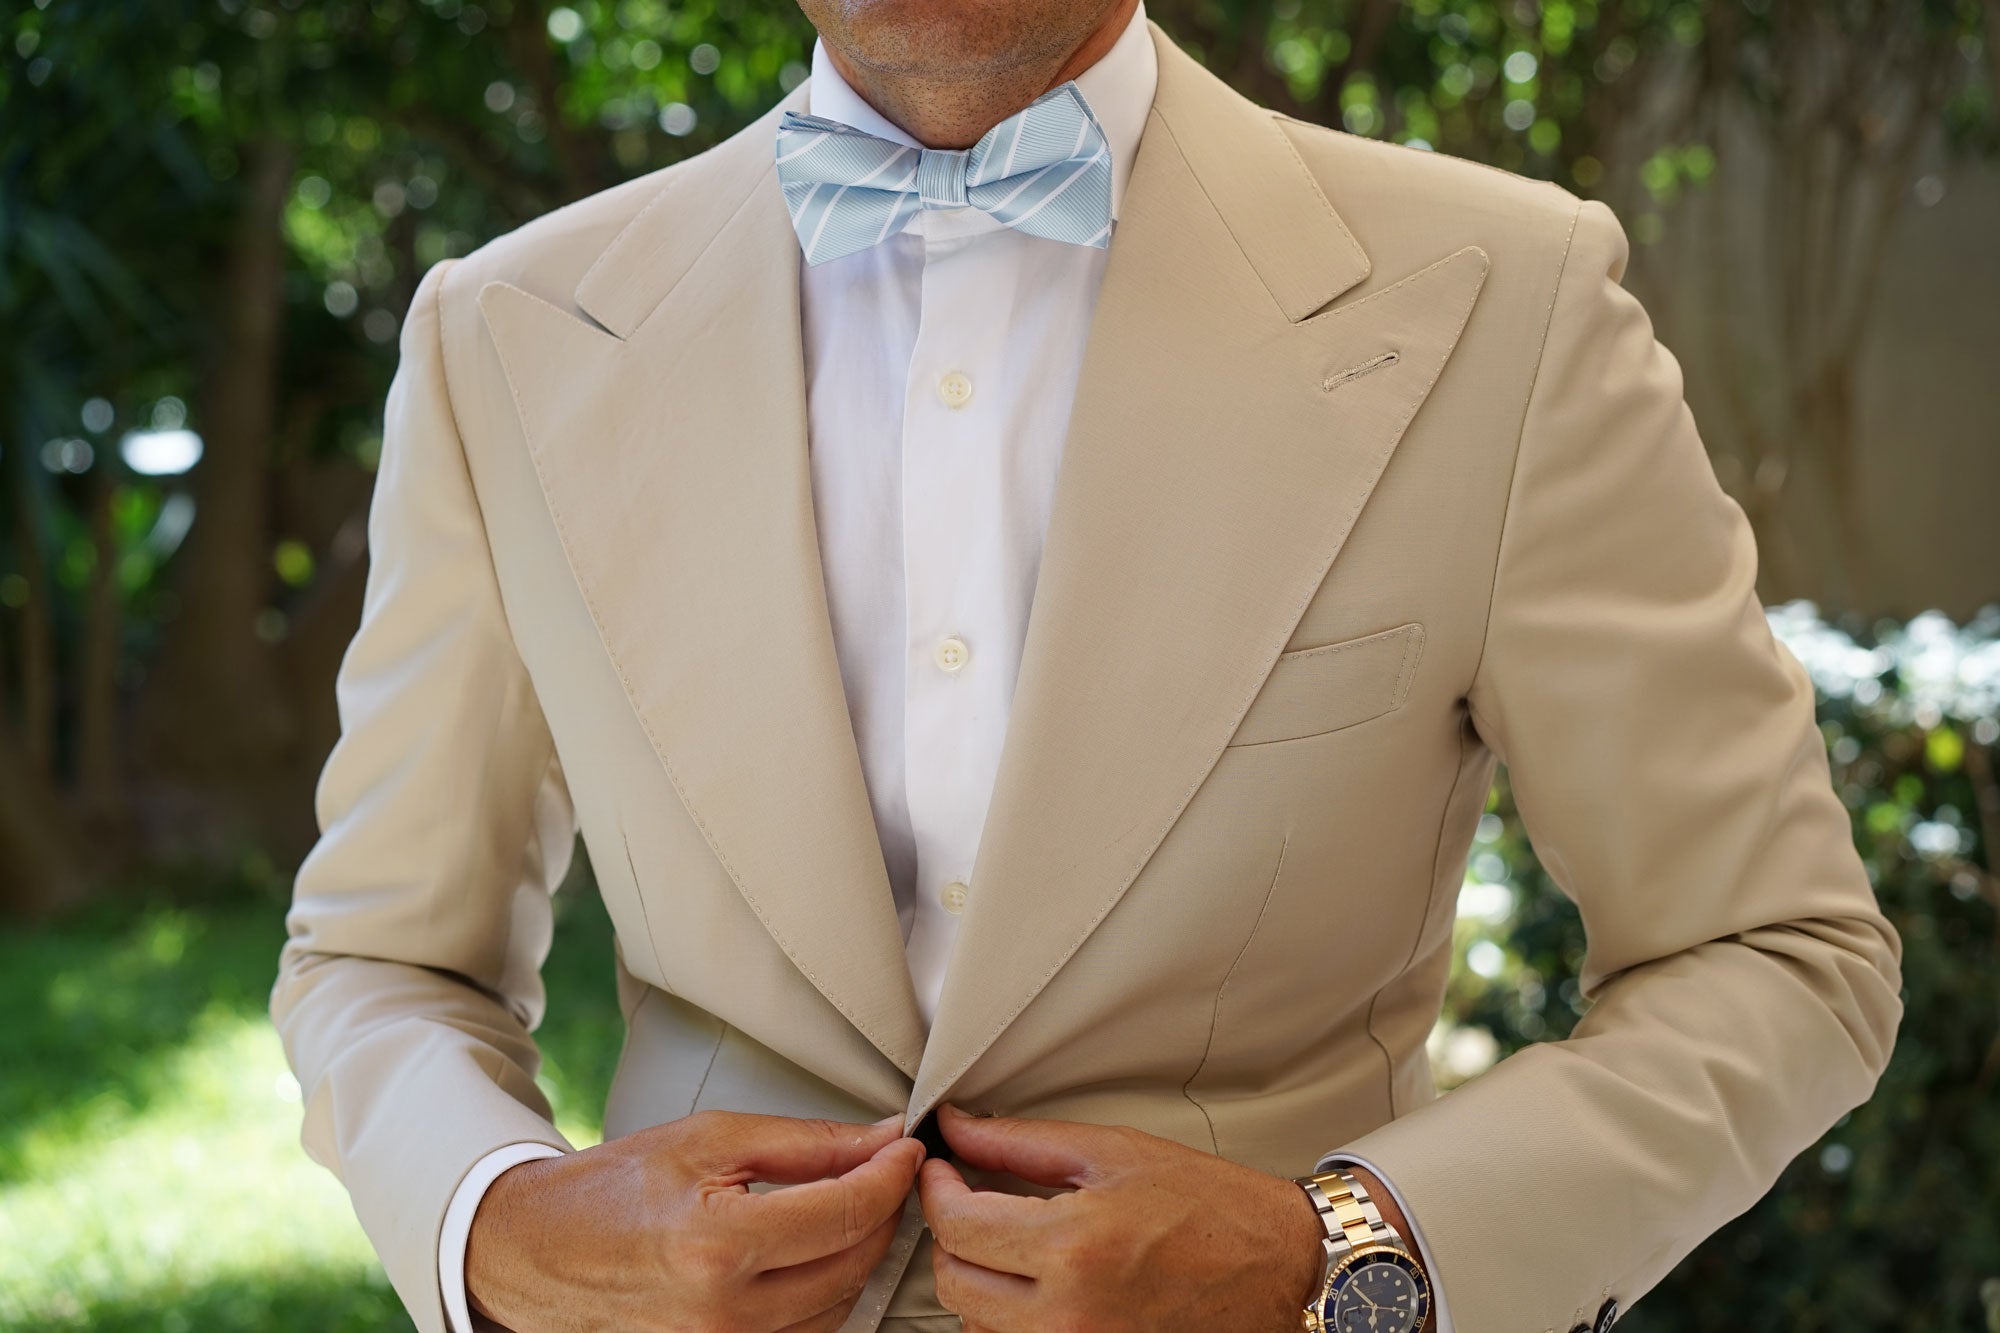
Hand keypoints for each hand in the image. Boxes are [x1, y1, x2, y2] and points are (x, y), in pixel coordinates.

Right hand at [465, 1108, 924, 1331]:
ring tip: (847, 1209)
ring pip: (840, 1309)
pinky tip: (815, 1256)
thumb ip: (807, 1143)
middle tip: (884, 1171)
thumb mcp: (710, 1140)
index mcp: (716, 1245)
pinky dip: (825, 1296)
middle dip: (882, 1213)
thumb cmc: (615, 1188)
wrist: (537, 1250)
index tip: (906, 1148)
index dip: (891, 1174)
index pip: (847, 1213)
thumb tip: (883, 1138)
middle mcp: (722, 1314)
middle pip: (853, 1265)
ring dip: (858, 1257)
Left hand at [915, 1103, 1323, 1331]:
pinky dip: (1008, 1317)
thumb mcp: (1114, 1151)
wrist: (1280, 1267)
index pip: (956, 1224)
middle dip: (951, 1235)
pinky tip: (1037, 1282)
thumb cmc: (1212, 1207)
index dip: (935, 1188)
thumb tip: (958, 1127)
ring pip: (975, 1322)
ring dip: (978, 1278)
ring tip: (1012, 1241)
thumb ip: (1022, 1141)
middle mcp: (1070, 1312)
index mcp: (1075, 1243)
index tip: (941, 1170)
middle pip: (952, 1280)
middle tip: (971, 1200)